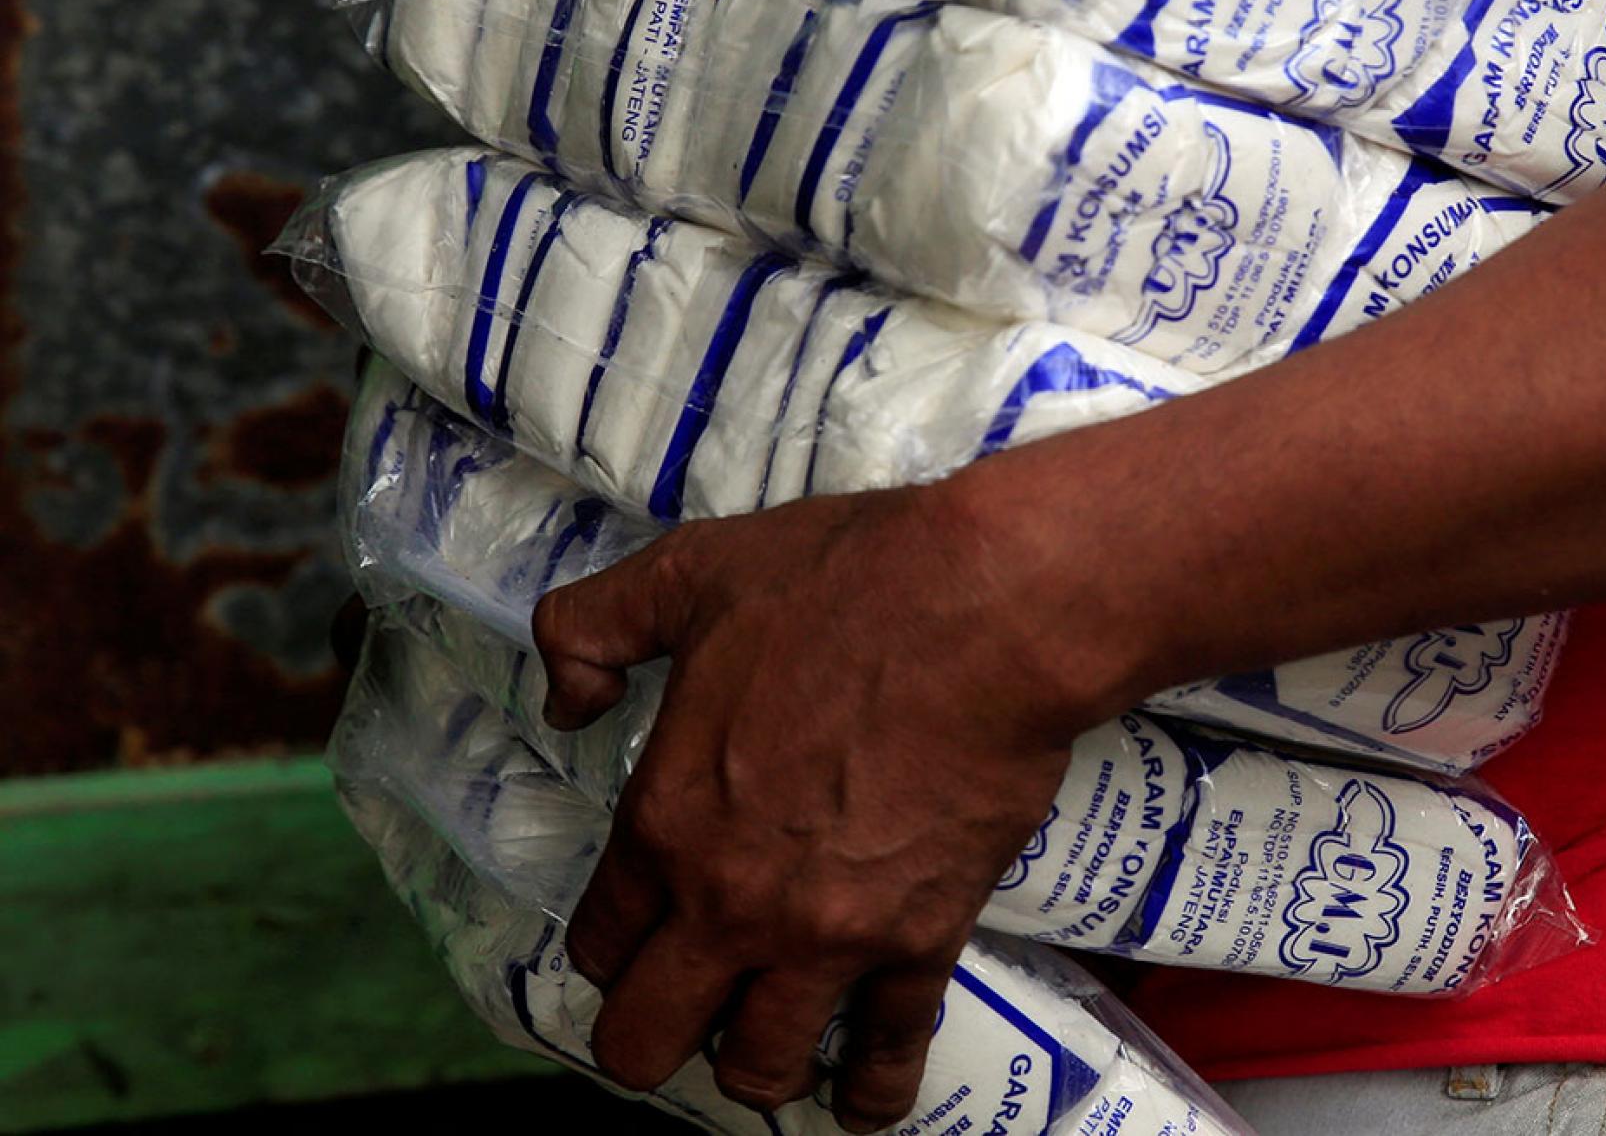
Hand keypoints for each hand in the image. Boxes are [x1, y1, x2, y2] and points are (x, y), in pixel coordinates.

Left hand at [531, 483, 1097, 1130]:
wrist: (988, 609)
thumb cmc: (845, 583)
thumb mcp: (690, 571)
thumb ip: (597, 628)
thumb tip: (568, 697)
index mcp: (664, 821)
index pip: (600, 941)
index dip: (611, 947)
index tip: (635, 937)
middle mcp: (729, 902)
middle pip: (649, 1040)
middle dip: (653, 1036)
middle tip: (683, 1008)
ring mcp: (827, 935)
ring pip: (757, 1068)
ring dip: (754, 1064)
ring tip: (768, 1045)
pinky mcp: (920, 940)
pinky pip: (887, 1054)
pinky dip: (868, 1091)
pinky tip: (860, 1100)